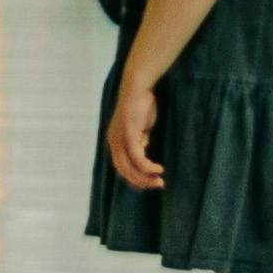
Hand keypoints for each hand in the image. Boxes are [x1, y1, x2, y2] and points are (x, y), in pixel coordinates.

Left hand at [104, 77, 164, 191]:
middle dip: (141, 182)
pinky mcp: (128, 136)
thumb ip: (140, 138)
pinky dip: (148, 167)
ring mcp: (119, 140)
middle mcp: (113, 142)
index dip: (134, 177)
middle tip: (157, 185)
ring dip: (145, 178)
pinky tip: (158, 170)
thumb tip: (143, 146)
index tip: (149, 182)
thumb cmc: (141, 104)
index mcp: (114, 141)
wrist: (138, 87)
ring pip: (130, 168)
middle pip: (124, 171)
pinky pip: (137, 158)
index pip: (121, 167)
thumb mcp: (140, 126)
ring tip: (159, 181)